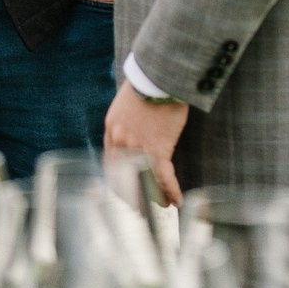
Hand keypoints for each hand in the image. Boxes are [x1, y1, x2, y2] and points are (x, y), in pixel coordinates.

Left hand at [104, 80, 187, 207]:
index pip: (111, 163)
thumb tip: (131, 135)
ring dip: (153, 197)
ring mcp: (137, 148)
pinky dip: (171, 190)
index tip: (124, 190)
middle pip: (124, 178)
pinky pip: (163, 177)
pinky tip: (177, 200)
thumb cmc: (145, 86)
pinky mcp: (157, 149)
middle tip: (139, 210)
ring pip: (143, 181)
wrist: (157, 77)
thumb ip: (124, 124)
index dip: (118, 180)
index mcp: (111, 130)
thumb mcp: (125, 106)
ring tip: (160, 207)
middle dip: (132, 197)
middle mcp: (120, 142)